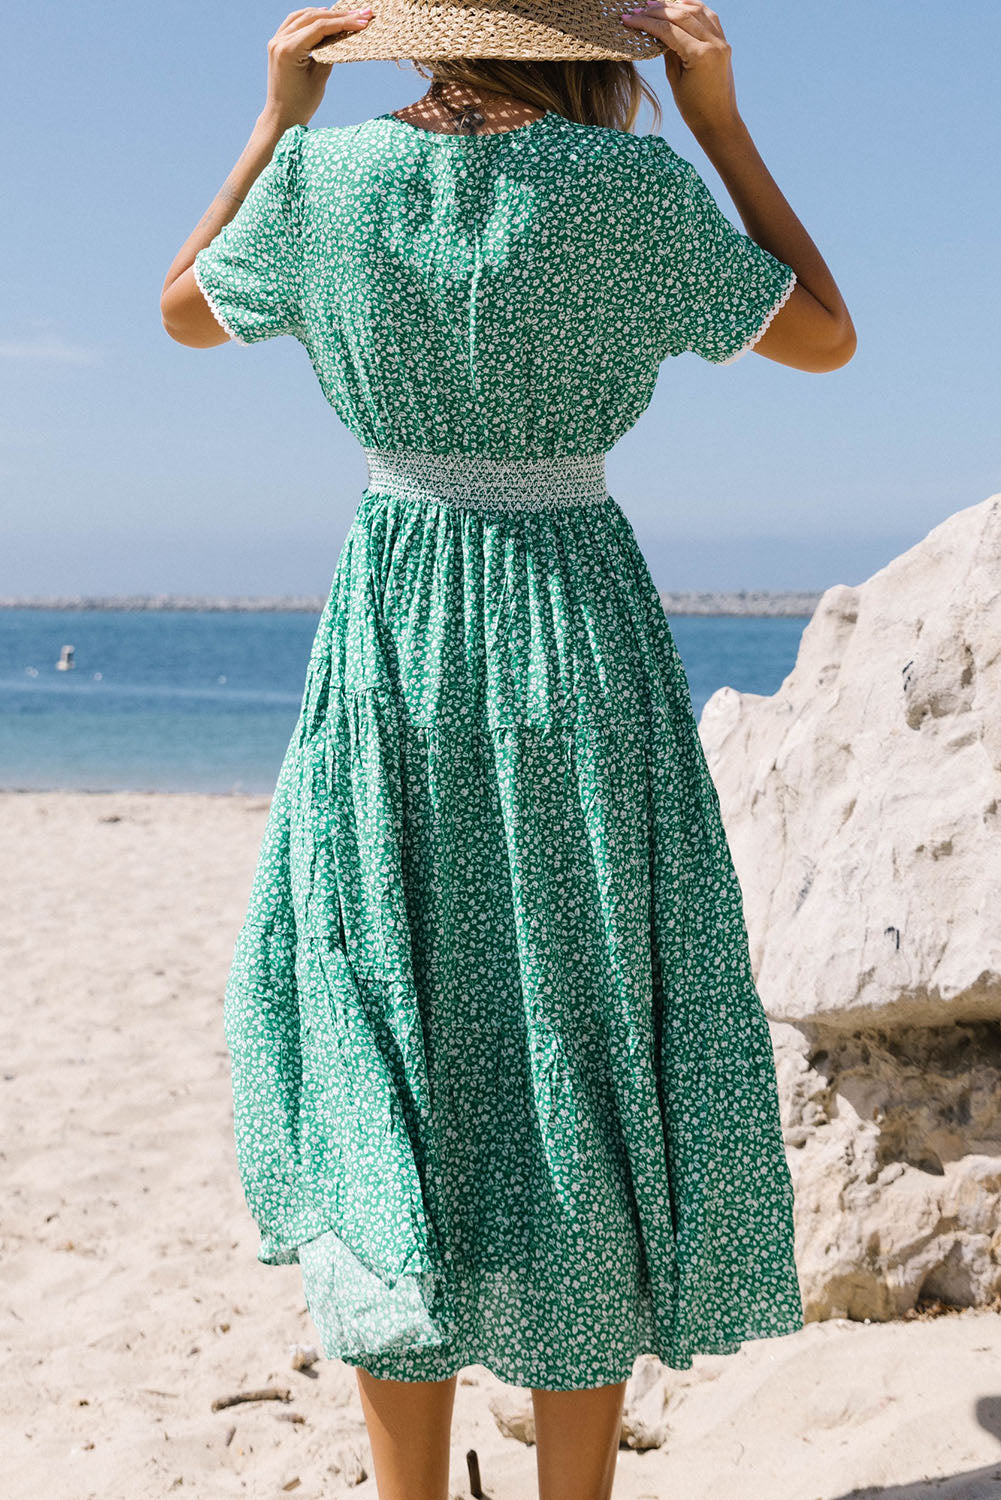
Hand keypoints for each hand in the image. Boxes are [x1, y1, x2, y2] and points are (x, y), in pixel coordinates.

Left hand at [261, 6, 373, 130]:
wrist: (281, 116)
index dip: (343, 22)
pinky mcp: (278, 43)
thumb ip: (330, 53)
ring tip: (347, 13)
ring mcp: (276, 40)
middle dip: (339, 15)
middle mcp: (280, 41)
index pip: (320, 28)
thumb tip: (342, 34)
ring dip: (326, 13)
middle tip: (362, 13)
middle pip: (313, 18)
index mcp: (289, 51)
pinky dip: (310, 16)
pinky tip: (324, 14)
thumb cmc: (302, 104)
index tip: (362, 21)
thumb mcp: (320, 78)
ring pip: (304, 16)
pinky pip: (295, 22)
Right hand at [622, 1, 739, 137]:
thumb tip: (658, 32)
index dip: (646, 22)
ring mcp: (721, 41)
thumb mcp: (675, 80)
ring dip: (675, 4)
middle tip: (639, 9)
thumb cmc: (694, 109)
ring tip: (656, 4)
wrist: (719, 122)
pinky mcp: (724, 42)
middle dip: (658, 10)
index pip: (668, 29)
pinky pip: (709, 16)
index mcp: (699, 55)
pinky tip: (680, 4)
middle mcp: (713, 43)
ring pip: (696, 10)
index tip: (629, 19)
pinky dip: (694, 7)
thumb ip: (668, 51)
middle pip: (681, 15)